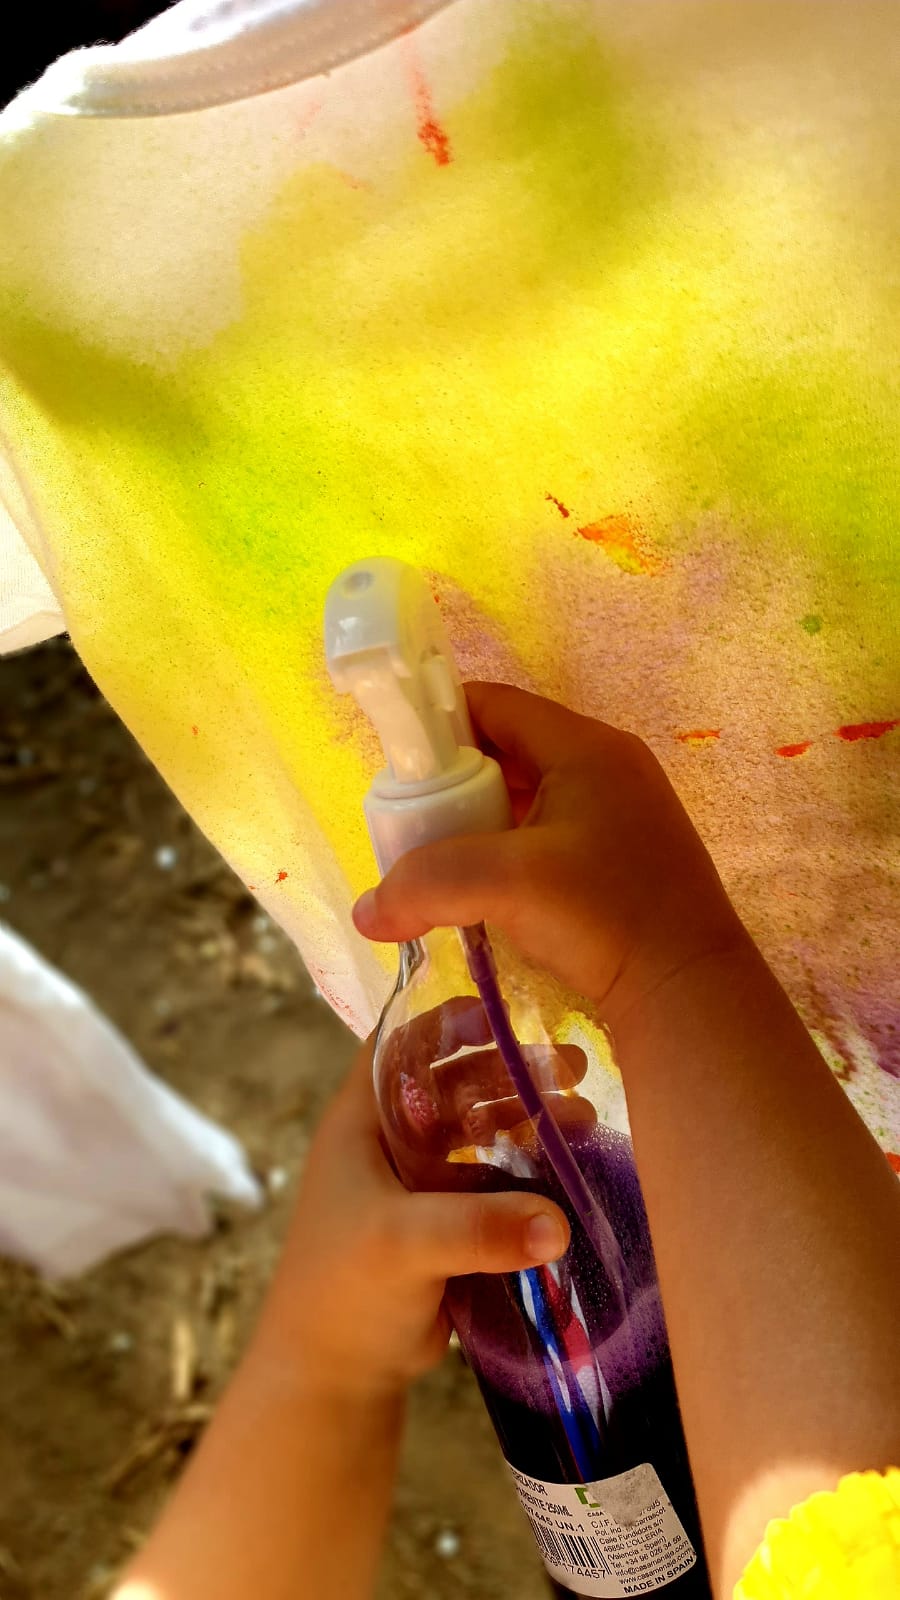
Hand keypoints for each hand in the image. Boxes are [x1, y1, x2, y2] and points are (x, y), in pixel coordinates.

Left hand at [256, 1039, 569, 1397]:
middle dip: (512, 1070)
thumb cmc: (343, 1291)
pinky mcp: (446, 1222)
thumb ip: (477, 1229)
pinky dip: (531, 1168)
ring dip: (529, 1118)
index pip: (402, 1043)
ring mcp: (419, 1182)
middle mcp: (390, 1140)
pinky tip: (573, 1167)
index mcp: (361, 1121)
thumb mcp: (403, 1245)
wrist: (332, 1374)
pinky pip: (495, 1178)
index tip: (510, 1010)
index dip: (450, 1020)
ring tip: (586, 1116)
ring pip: (481, 1129)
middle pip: (456, 1082)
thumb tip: (559, 1221)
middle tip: (576, 1065)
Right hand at [353, 682, 745, 1028]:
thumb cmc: (606, 916)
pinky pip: (550, 832)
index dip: (438, 724)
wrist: (690, 991)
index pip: (494, 705)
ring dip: (481, 821)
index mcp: (586, 748)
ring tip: (441, 861)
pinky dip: (511, 849)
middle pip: (508, 749)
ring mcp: (623, 813)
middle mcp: (609, 767)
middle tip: (415, 823)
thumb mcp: (508, 885)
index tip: (398, 768)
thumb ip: (426, 883)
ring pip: (529, 795)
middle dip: (454, 782)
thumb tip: (366, 911)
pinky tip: (486, 890)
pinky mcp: (626, 857)